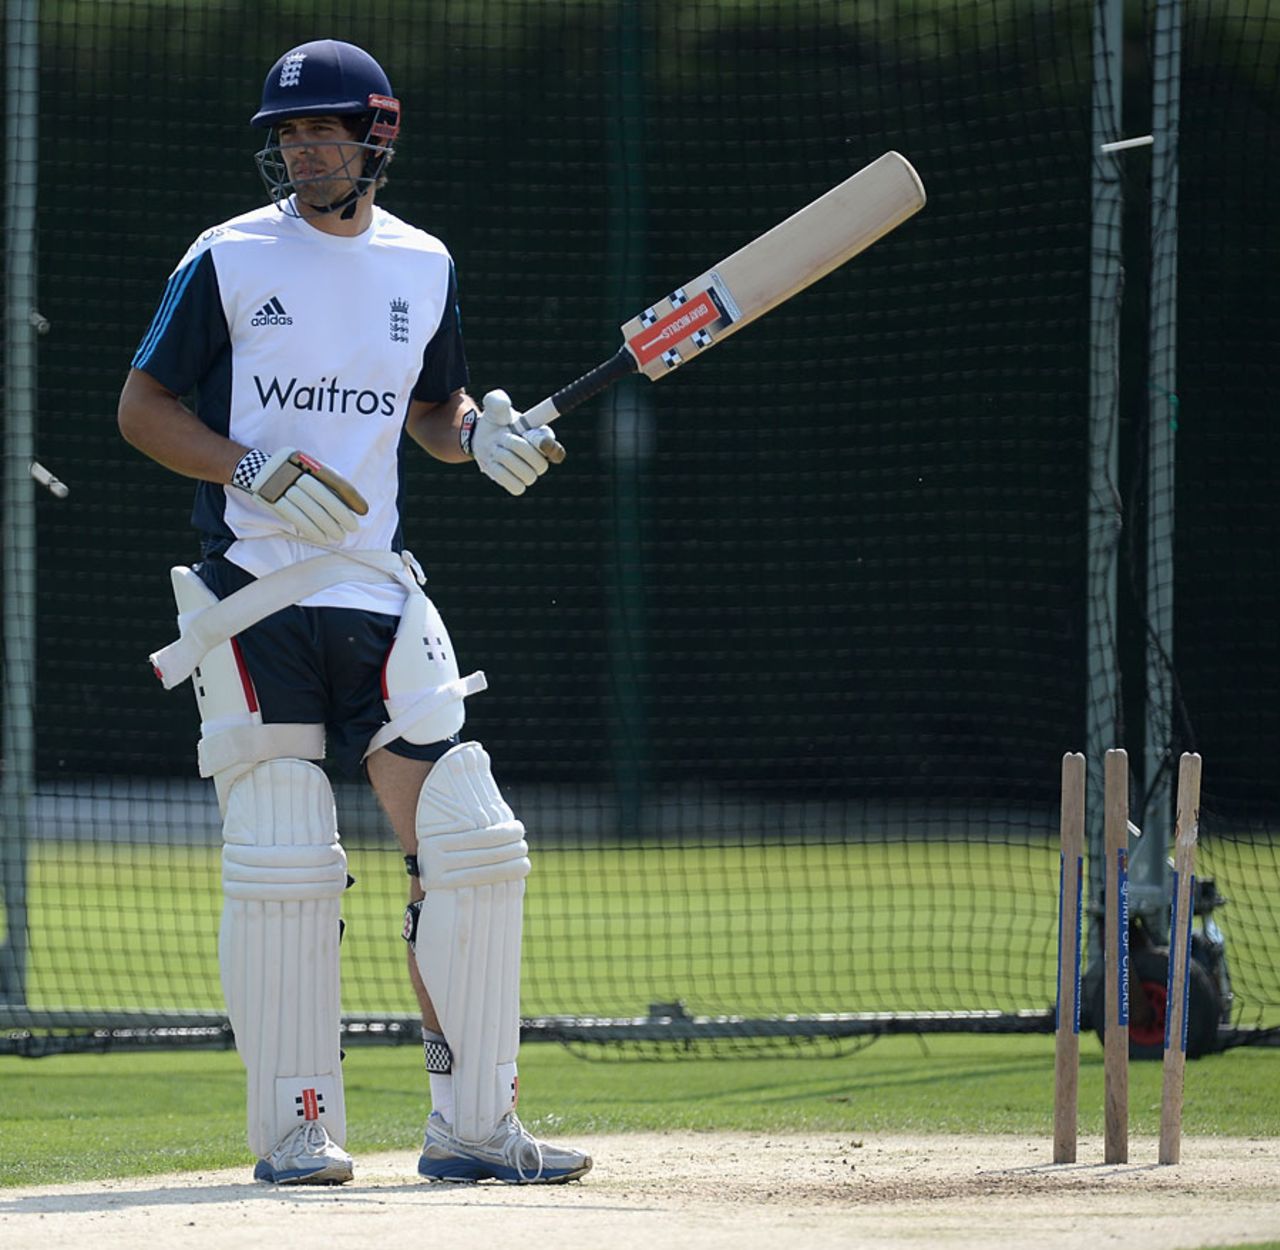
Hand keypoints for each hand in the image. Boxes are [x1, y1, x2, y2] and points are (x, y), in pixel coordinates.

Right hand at [231, 447, 367, 543]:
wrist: (254, 469)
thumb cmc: (291, 474)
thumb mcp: (308, 469)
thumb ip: (326, 483)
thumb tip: (351, 505)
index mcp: (307, 460)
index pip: (334, 479)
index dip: (351, 496)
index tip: (363, 511)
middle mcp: (293, 469)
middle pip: (321, 494)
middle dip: (339, 513)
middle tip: (352, 528)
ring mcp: (279, 483)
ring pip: (307, 506)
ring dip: (325, 524)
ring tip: (339, 536)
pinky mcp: (270, 497)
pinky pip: (293, 516)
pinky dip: (309, 528)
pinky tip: (320, 537)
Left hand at [467, 390, 564, 495]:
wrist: (480, 438)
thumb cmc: (495, 420)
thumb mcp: (494, 406)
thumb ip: (498, 401)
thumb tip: (504, 404)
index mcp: (542, 437)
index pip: (556, 450)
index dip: (548, 446)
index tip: (532, 436)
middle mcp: (540, 457)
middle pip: (541, 465)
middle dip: (519, 449)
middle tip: (503, 437)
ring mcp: (529, 473)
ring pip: (528, 476)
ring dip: (507, 460)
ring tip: (495, 448)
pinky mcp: (517, 485)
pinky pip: (516, 487)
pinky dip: (501, 474)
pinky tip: (494, 463)